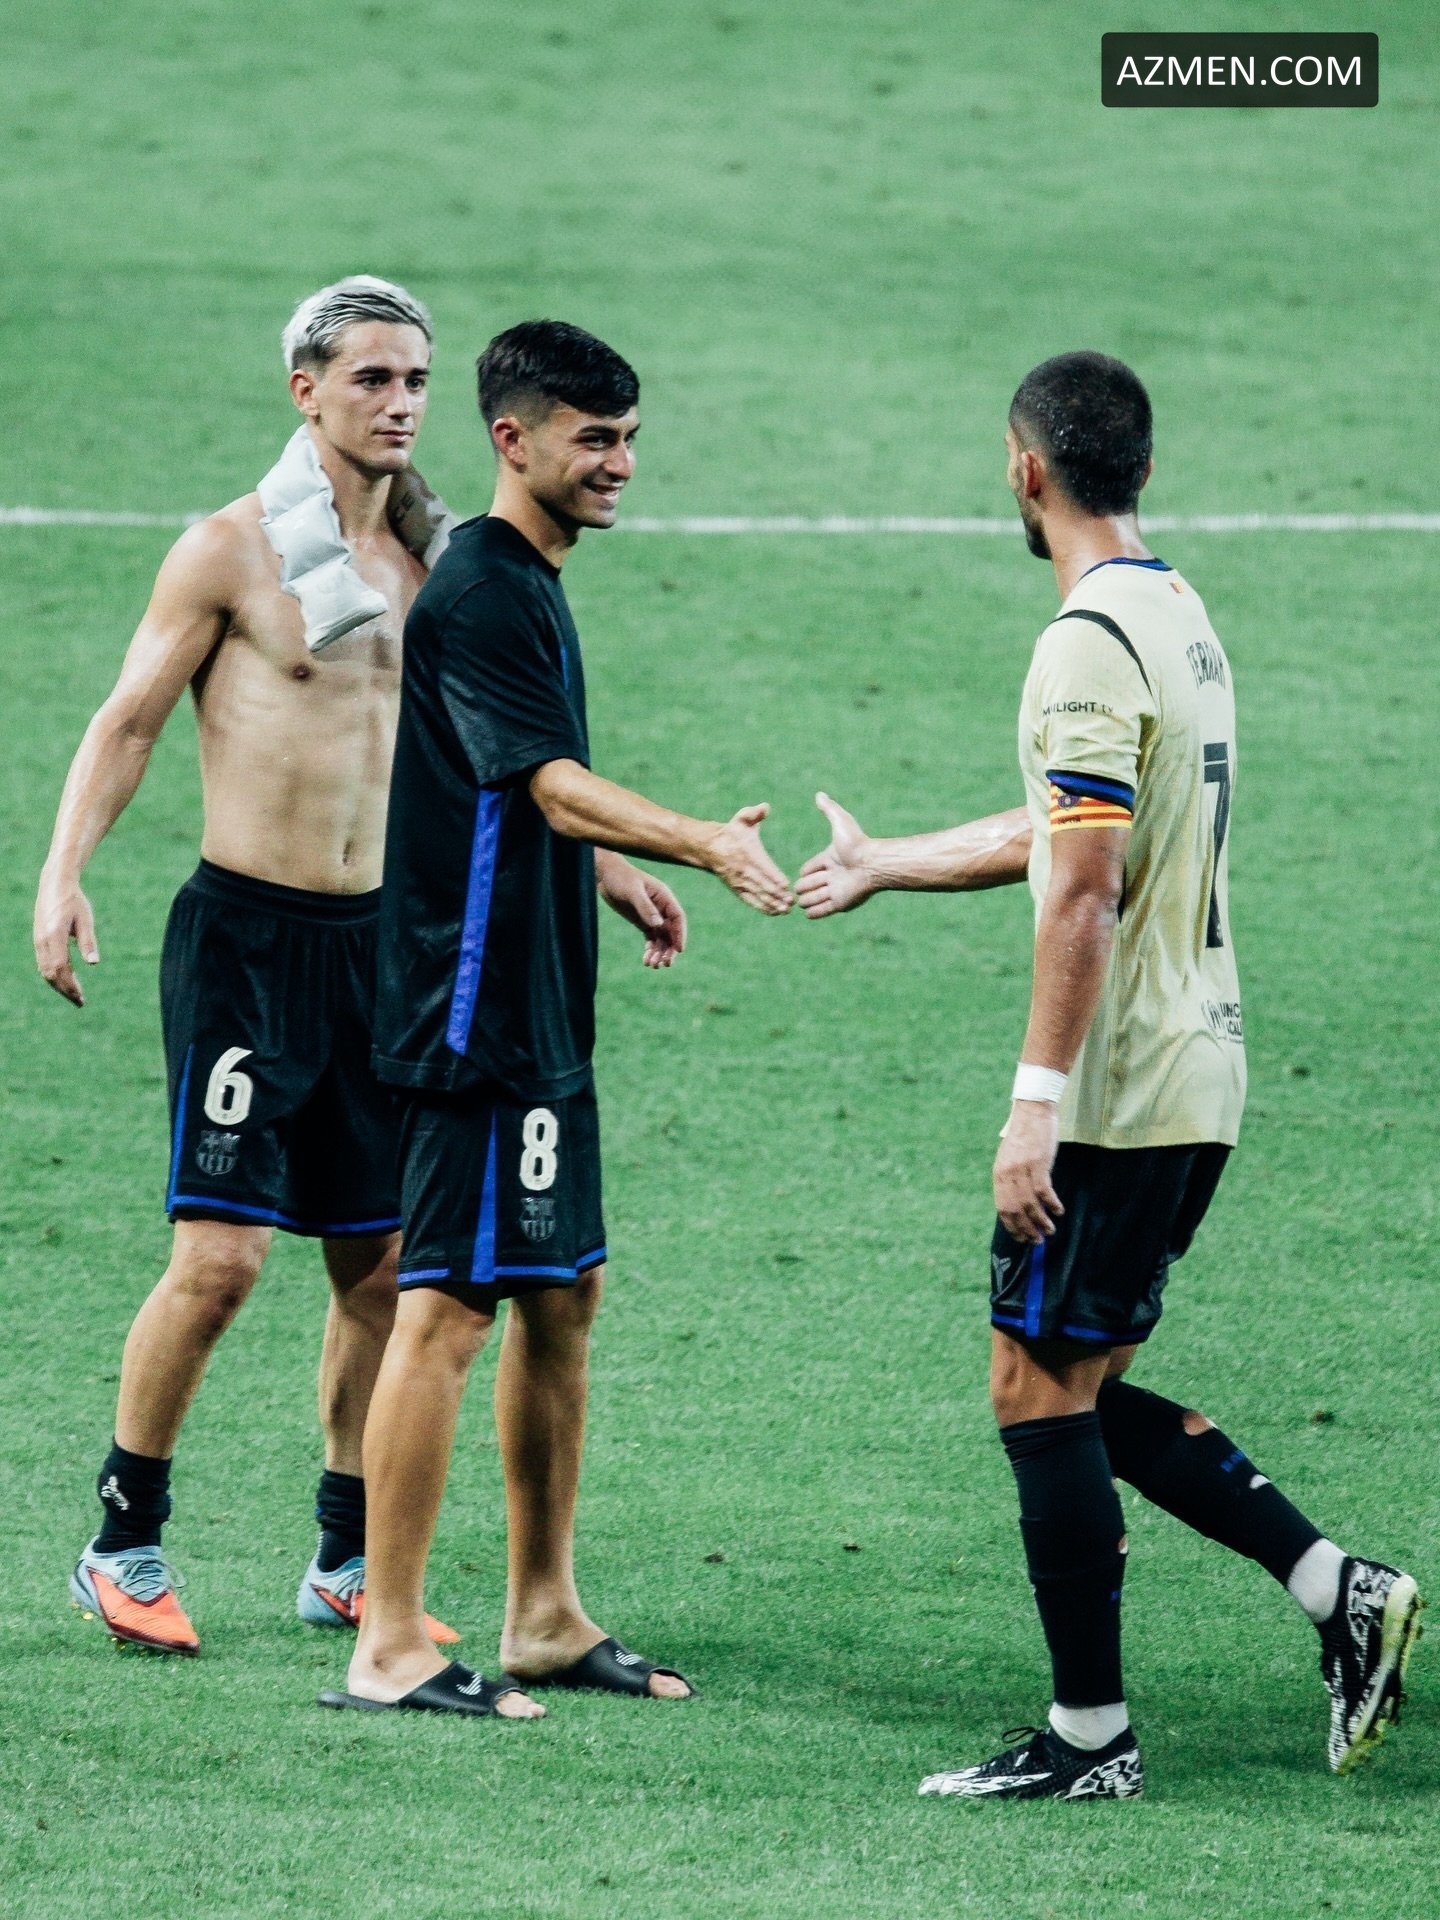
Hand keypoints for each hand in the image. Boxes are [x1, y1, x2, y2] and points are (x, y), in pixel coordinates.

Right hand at [34, 873, 99, 1005]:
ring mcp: (38, 941)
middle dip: (65, 990)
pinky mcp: (38, 941)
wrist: (54, 885)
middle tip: (80, 1002)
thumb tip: (94, 963)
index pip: (61, 968)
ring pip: (45, 971)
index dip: (70, 985)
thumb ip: (88, 941)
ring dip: (59, 985)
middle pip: (51, 974)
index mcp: (54, 936)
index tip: (81, 997)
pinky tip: (67, 980)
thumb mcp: (85, 919)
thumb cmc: (73, 901)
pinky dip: (54, 976)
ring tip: (74, 995)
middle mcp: (42, 941)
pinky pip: (44, 964)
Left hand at [598, 855, 686, 966]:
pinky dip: (650, 950)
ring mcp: (652, 915)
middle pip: (671, 932)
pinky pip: (651, 939)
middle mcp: (661, 908)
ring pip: (661, 938)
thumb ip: (646, 907)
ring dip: (659, 952)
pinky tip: (646, 960)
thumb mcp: (632, 891)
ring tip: (653, 965)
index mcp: (664, 897)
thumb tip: (659, 925)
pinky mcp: (642, 921)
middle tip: (665, 964)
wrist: (606, 875)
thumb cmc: (621, 878)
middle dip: (670, 949)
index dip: (680, 934)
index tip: (679, 950)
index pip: (678, 918)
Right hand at [707, 803, 792, 914]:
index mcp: (748, 854)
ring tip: (786, 910)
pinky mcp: (737, 889)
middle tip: (792, 902)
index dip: (775, 877)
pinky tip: (775, 913)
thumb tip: (765, 807)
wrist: (710, 847)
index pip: (764, 868)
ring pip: (758, 895)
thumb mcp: (741, 818)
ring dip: (772, 904)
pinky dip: (763, 907)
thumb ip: (753, 813)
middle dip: (778, 895)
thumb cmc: (732, 831)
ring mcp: (739, 882)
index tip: (787, 886)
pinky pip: (750, 901)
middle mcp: (744, 870)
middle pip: (763, 885)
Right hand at [796, 791, 877, 918]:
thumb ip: (829, 809)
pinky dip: (814, 912)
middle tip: (798, 889)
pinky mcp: (839, 904)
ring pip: (813, 898)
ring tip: (802, 900)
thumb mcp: (841, 822)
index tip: (802, 873)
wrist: (872, 864)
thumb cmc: (857, 844)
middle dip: (803, 887)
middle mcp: (833, 876)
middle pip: (810, 884)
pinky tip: (808, 911)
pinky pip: (822, 911)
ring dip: (806, 900)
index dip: (806, 871)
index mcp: (831, 859)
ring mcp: (836, 891)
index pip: (811, 868)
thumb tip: (819, 794)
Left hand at [993, 1101, 1063, 1242]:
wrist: (1032, 1111)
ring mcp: (1022, 1169)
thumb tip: (1018, 1203)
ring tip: (1050, 1231)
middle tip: (1037, 1241)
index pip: (1002, 1208)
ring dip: (1041, 1221)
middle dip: (1026, 1229)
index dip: (1012, 1226)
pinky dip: (1052, 1204)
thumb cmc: (1024, 1135)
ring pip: (1030, 1204)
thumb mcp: (1009, 1158)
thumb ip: (1011, 1178)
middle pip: (1015, 1210)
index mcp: (998, 1174)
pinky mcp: (1038, 1163)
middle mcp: (1007, 1174)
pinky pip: (1044, 1191)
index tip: (1021, 1238)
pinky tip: (1059, 1211)